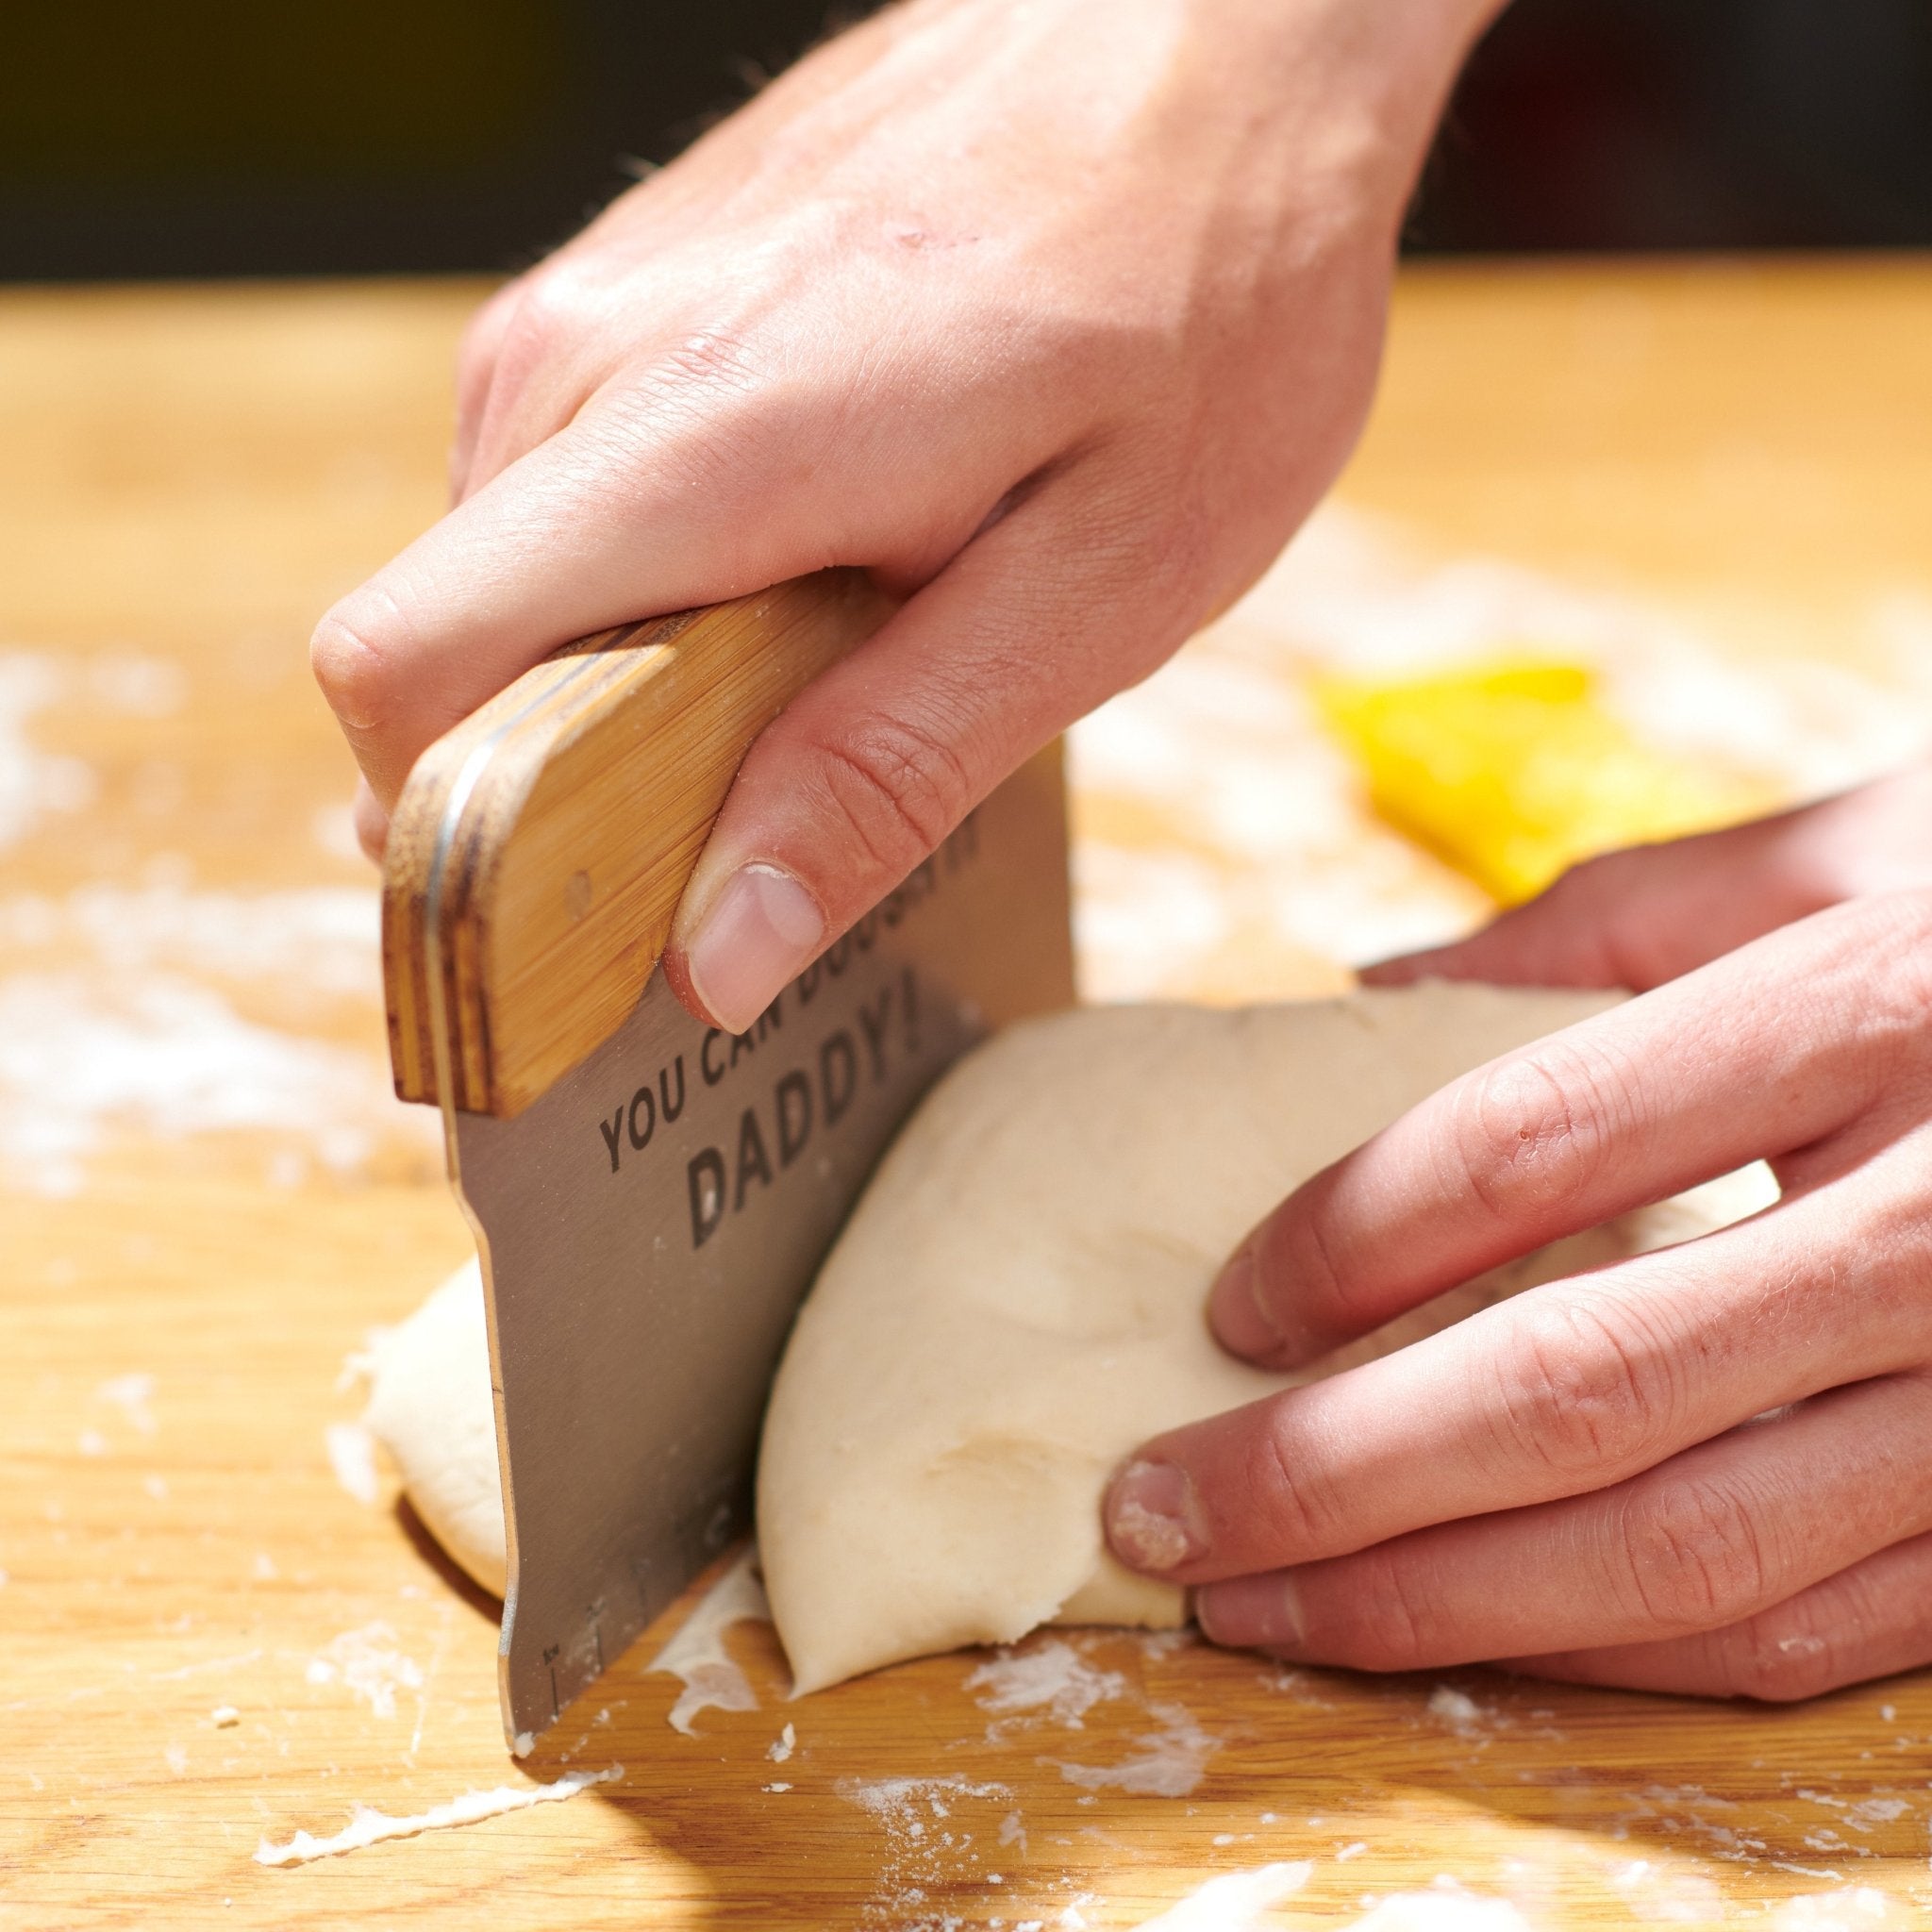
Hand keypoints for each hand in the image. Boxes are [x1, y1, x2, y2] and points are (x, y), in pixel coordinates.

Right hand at [311, 0, 1495, 1030]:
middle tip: (768, 833)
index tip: (584, 953)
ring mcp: (593, 312)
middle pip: (453, 665)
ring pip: (513, 595)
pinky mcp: (632, 299)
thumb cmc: (1204, 290)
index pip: (407, 673)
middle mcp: (584, 361)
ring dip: (634, 695)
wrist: (1220, 26)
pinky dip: (661, 600)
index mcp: (694, 440)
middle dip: (572, 800)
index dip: (462, 857)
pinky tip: (820, 578)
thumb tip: (712, 954)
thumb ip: (882, 772)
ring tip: (835, 673)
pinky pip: (575, 512)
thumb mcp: (1094, 585)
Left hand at [1105, 764, 1931, 1697]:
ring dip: (1439, 1602)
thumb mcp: (1854, 853)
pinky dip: (1622, 1652)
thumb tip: (1373, 994)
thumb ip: (1608, 919)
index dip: (1352, 1233)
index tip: (1228, 1304)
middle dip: (1332, 1470)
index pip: (1539, 1135)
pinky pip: (1811, 1632)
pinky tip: (1477, 1639)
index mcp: (1882, 1005)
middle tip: (1156, 1506)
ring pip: (1685, 1547)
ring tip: (1260, 1606)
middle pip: (1577, 1379)